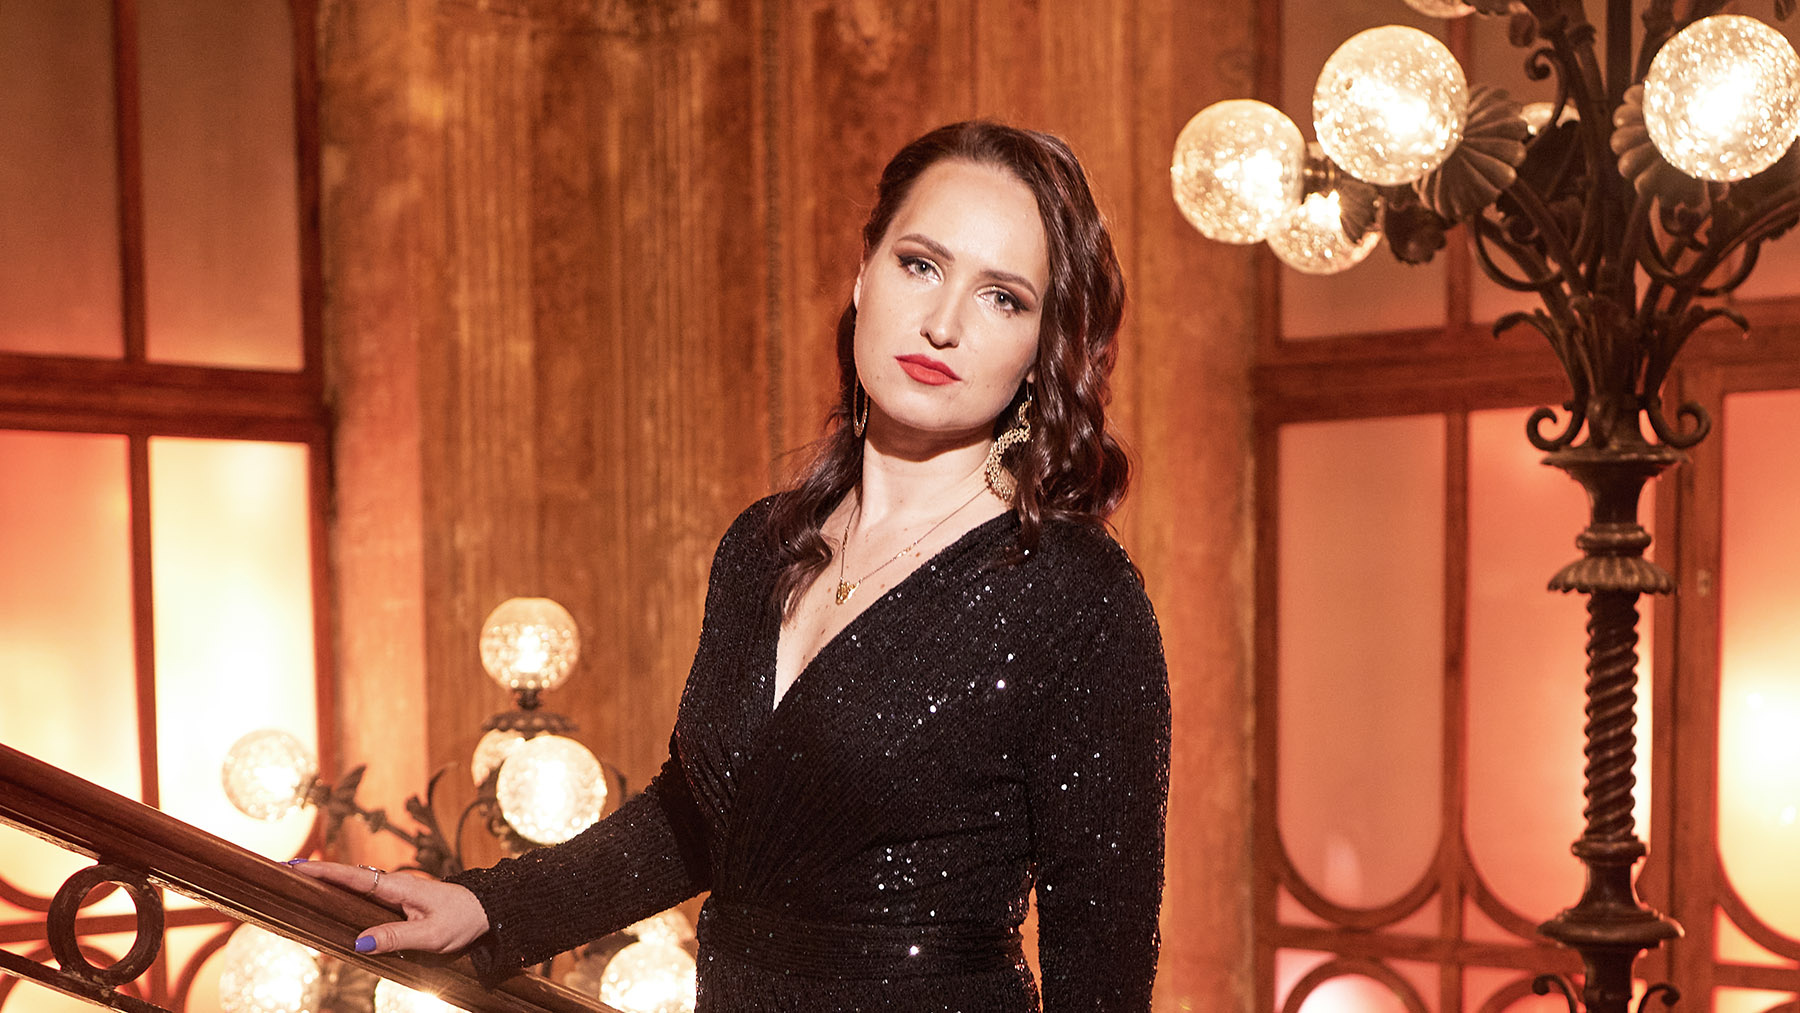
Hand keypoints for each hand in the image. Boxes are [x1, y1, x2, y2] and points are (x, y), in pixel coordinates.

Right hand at [288, 861, 489, 954]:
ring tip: (296, 887)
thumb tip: (359, 942)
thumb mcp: (431, 935)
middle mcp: (393, 885)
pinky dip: (344, 897)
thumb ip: (396, 937)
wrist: (487, 912)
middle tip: (283, 872)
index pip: (352, 876)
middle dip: (315, 874)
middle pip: (347, 878)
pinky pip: (365, 898)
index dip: (322, 871)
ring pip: (354, 888)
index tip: (294, 866)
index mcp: (398, 887)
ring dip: (327, 886)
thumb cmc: (462, 921)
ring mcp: (395, 893)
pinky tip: (329, 905)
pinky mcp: (398, 902)